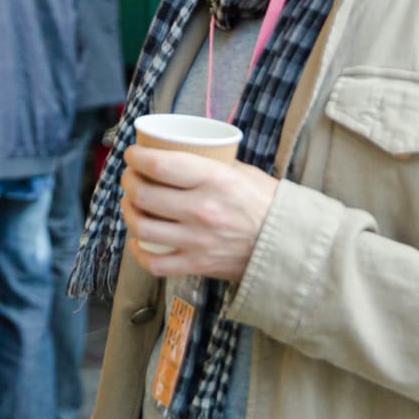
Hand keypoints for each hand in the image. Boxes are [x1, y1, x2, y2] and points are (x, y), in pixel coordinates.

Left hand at [120, 143, 275, 281]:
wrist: (290, 245)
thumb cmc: (266, 203)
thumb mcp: (242, 171)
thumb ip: (211, 163)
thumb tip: (179, 153)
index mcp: (214, 179)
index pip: (160, 164)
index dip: (137, 157)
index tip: (132, 154)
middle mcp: (202, 209)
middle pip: (144, 194)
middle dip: (128, 182)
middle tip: (130, 177)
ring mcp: (197, 240)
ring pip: (142, 226)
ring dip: (129, 212)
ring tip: (131, 204)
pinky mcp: (198, 265)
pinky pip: (155, 262)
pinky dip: (140, 252)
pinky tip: (139, 241)